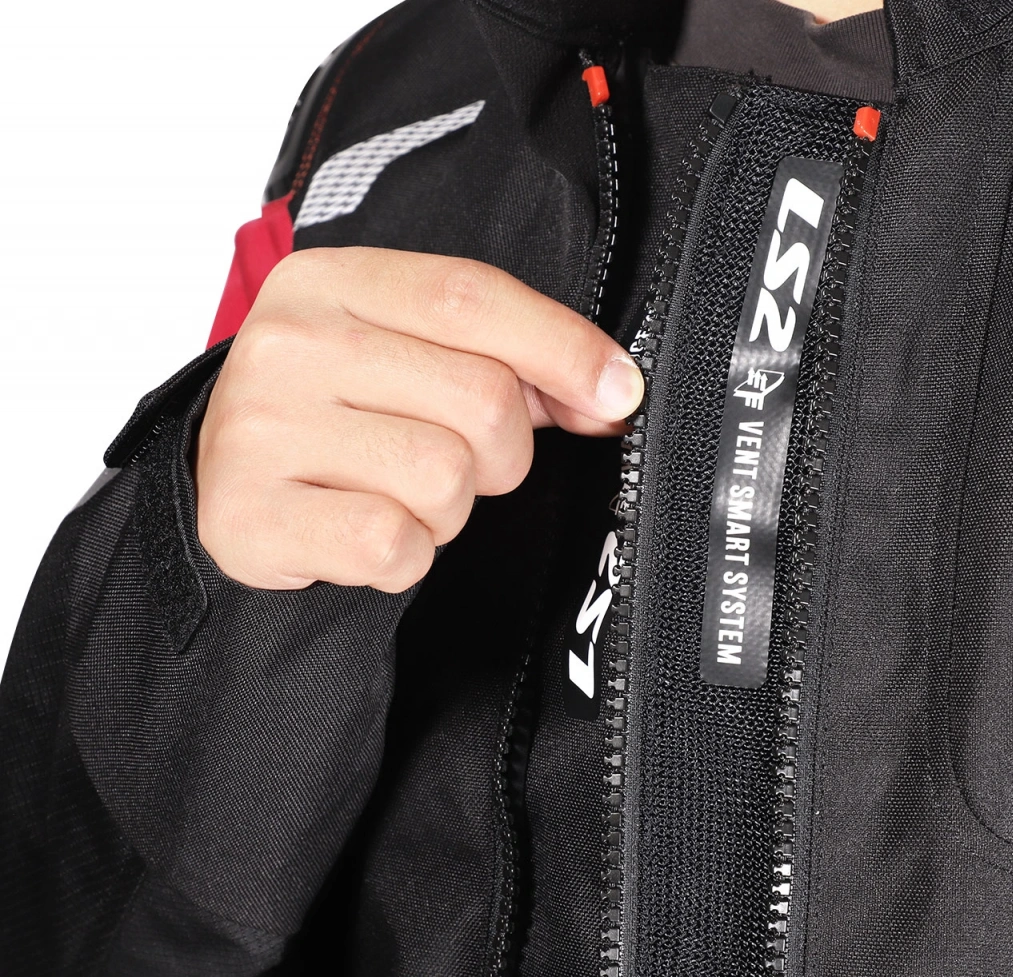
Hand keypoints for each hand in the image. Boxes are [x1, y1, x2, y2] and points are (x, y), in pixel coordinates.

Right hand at [194, 247, 644, 592]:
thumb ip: (506, 356)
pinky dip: (406, 555)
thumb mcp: (405, 351)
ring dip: (448, 508)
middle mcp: (288, 345)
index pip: (471, 297)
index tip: (616, 393)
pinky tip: (368, 532)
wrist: (222, 478)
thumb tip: (611, 393)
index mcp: (330, 282)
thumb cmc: (332, 412)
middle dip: (498, 451)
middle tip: (455, 459)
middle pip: (480, 400)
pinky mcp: (247, 514)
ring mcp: (260, 429)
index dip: (563, 348)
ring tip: (399, 494)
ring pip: (445, 479)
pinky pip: (392, 543)